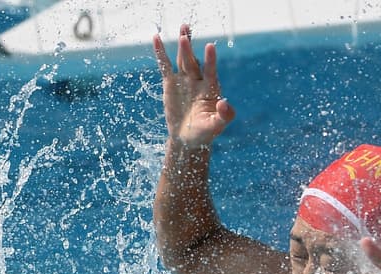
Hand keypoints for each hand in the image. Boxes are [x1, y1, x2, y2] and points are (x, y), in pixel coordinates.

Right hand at [152, 24, 235, 147]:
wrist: (187, 138)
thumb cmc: (205, 133)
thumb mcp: (216, 126)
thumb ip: (224, 115)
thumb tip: (224, 103)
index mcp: (211, 89)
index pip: (211, 71)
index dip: (210, 60)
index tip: (210, 47)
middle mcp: (198, 81)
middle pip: (193, 61)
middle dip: (189, 48)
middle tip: (185, 32)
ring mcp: (184, 80)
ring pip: (182, 59)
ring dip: (182, 45)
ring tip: (183, 28)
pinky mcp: (170, 83)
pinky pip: (165, 66)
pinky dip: (160, 53)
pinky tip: (156, 38)